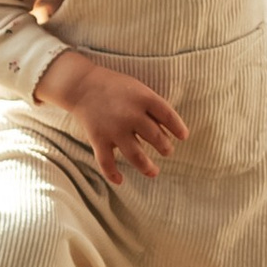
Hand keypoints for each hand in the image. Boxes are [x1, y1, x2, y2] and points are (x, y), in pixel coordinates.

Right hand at [41, 50, 186, 188]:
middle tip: (167, 151)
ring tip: (154, 172)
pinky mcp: (98, 139)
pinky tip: (120, 180)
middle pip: (156, 137)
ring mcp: (114, 129)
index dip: (178, 128)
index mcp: (144, 99)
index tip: (183, 137)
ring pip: (136, 155)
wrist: (83, 86)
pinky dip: (113, 174)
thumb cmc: (116, 87)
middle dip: (165, 148)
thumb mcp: (139, 89)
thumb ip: (153, 108)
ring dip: (147, 167)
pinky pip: (107, 162)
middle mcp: (131, 115)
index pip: (168, 116)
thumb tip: (169, 129)